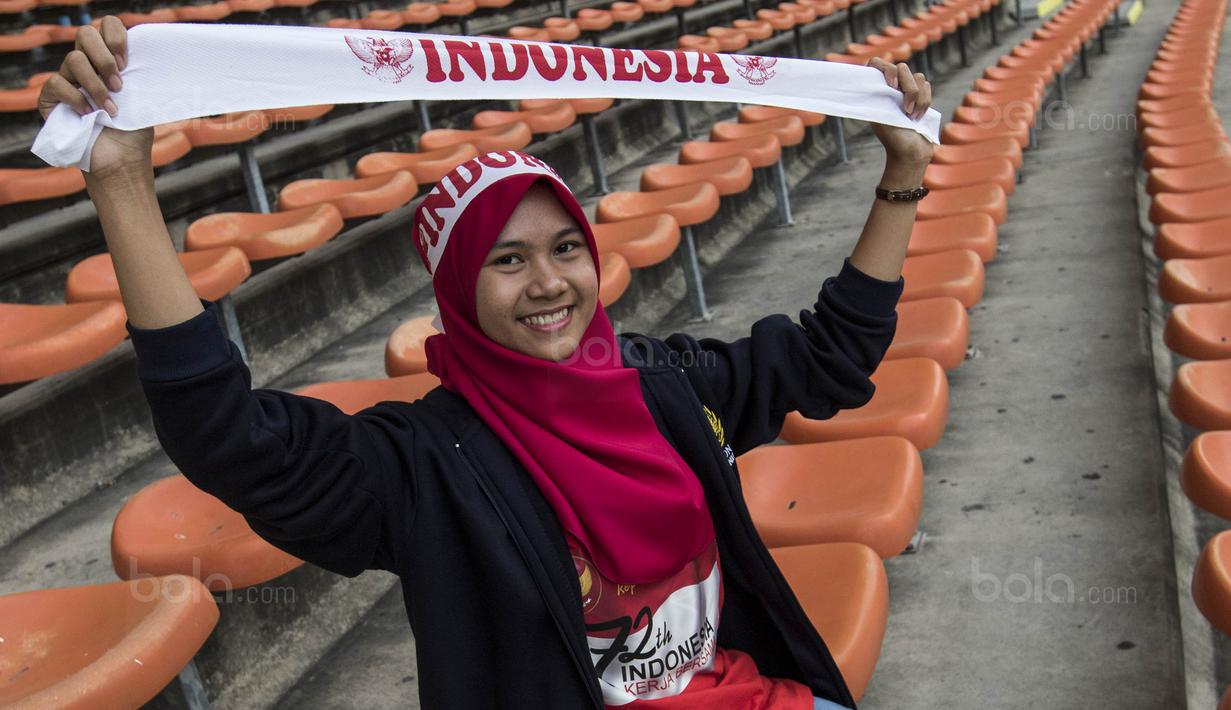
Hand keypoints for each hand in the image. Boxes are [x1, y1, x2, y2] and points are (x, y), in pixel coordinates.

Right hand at [38, 16, 152, 178]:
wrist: (122, 161)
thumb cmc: (134, 132)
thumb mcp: (144, 97)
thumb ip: (141, 73)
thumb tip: (156, 57)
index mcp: (109, 60)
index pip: (106, 26)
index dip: (115, 36)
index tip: (128, 63)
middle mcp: (86, 66)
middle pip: (85, 34)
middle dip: (104, 57)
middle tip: (119, 84)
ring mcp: (67, 80)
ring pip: (73, 60)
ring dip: (96, 85)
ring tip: (110, 108)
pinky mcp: (50, 99)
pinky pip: (56, 83)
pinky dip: (76, 99)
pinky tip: (89, 115)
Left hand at [867, 57, 933, 168]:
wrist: (911, 153)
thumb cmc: (892, 138)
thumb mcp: (880, 117)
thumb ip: (879, 98)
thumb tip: (869, 83)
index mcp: (877, 90)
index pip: (877, 63)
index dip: (885, 68)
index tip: (892, 86)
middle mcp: (891, 87)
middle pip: (902, 67)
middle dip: (909, 89)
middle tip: (905, 110)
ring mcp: (907, 90)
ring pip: (919, 77)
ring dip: (918, 99)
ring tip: (912, 117)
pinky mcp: (921, 96)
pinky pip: (927, 86)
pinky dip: (925, 102)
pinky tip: (918, 117)